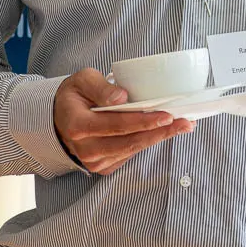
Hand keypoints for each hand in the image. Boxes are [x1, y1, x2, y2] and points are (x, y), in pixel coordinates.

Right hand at [52, 68, 194, 173]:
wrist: (60, 119)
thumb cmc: (74, 96)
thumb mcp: (82, 80)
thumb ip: (100, 87)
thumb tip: (122, 96)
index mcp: (78, 125)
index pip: (116, 124)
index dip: (143, 121)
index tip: (166, 115)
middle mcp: (85, 148)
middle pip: (129, 142)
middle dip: (160, 132)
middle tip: (185, 122)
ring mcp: (94, 161)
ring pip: (132, 150)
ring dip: (159, 138)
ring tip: (183, 126)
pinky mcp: (103, 166)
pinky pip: (130, 154)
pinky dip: (148, 142)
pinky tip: (165, 132)